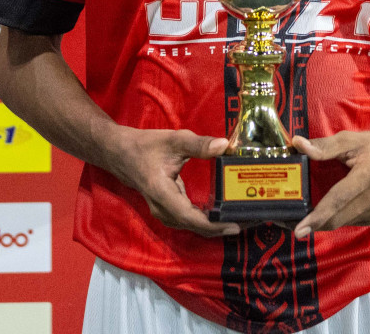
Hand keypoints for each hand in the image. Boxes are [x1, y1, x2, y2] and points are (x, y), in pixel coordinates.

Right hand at [103, 128, 239, 237]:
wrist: (120, 154)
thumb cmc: (146, 146)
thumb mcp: (174, 141)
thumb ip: (199, 144)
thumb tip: (226, 146)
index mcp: (162, 194)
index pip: (190, 217)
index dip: (213, 225)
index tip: (235, 225)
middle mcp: (162, 209)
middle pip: (194, 226)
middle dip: (221, 227)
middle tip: (249, 221)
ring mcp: (164, 212)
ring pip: (192, 225)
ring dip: (215, 226)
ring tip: (240, 219)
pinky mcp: (167, 210)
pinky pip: (189, 220)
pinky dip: (206, 220)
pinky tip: (222, 214)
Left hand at [290, 129, 369, 239]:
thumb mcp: (356, 140)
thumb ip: (326, 145)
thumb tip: (298, 144)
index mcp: (368, 175)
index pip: (337, 199)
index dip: (316, 215)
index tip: (298, 228)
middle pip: (337, 218)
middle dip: (313, 225)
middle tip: (291, 225)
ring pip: (343, 223)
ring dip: (323, 224)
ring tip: (304, 220)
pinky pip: (352, 222)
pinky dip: (337, 220)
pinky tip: (326, 214)